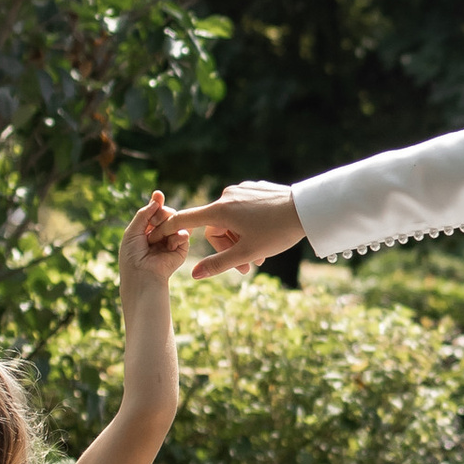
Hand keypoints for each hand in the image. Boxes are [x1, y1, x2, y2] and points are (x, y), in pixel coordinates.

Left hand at [119, 189, 191, 291]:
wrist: (142, 275)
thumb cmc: (132, 256)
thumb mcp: (132, 231)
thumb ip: (143, 213)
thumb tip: (157, 197)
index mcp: (147, 230)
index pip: (155, 212)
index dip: (156, 203)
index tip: (158, 194)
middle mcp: (160, 234)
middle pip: (167, 213)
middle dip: (161, 214)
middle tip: (153, 224)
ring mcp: (171, 240)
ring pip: (177, 221)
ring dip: (167, 225)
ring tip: (156, 238)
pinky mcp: (181, 249)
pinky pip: (184, 234)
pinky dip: (177, 235)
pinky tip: (169, 243)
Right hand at [174, 183, 304, 280]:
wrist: (307, 208)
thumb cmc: (277, 231)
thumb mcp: (247, 253)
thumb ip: (219, 264)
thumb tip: (193, 275)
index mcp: (220, 210)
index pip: (186, 219)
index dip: (170, 227)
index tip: (156, 233)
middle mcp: (227, 195)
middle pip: (214, 226)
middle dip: (228, 248)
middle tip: (248, 265)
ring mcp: (241, 190)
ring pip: (231, 219)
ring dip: (240, 238)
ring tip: (261, 253)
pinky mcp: (255, 188)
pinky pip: (243, 209)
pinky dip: (248, 225)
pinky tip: (267, 232)